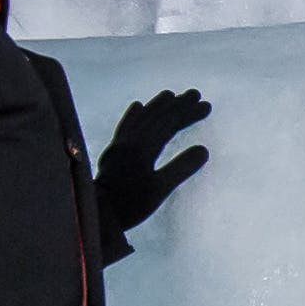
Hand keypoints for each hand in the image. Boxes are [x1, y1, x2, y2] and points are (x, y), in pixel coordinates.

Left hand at [96, 89, 211, 241]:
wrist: (97, 212)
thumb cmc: (130, 204)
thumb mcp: (160, 189)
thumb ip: (180, 168)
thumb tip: (204, 150)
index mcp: (143, 147)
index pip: (170, 123)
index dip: (189, 113)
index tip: (206, 105)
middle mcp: (130, 140)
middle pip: (156, 116)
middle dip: (177, 104)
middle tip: (195, 93)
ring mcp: (119, 144)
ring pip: (140, 117)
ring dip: (157, 105)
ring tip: (170, 94)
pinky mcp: (112, 151)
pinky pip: (124, 126)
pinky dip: (133, 114)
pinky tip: (137, 106)